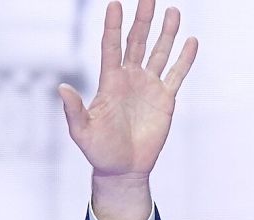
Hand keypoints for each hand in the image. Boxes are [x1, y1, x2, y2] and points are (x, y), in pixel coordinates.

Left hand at [58, 0, 197, 219]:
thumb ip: (73, 109)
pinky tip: (191, 40)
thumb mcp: (81, 131)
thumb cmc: (98, 151)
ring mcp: (148, 87)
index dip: (113, 26)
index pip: (111, 47)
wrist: (122, 169)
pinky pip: (177, 74)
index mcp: (109, 82)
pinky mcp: (165, 99)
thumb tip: (62, 88)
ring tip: (172, 11)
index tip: (114, 3)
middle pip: (137, 42)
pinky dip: (185, 58)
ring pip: (159, 52)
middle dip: (142, 19)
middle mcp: (129, 79)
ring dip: (166, 33)